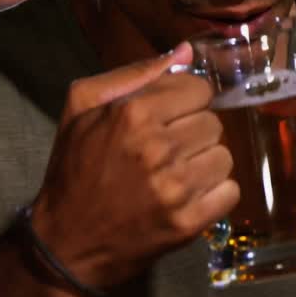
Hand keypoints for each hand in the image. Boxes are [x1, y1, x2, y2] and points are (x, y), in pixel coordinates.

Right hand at [28, 43, 238, 293]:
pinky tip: (188, 197)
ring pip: (224, 156)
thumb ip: (136, 73)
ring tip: (177, 174)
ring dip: (204, 164)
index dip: (186, 101)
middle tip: (168, 150)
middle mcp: (157, 148)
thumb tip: (187, 52)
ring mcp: (176, 188)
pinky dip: (214, 194)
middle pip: (213, 122)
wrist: (65, 244)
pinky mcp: (189, 223)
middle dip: (194, 132)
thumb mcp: (83, 108)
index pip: (199, 89)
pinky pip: (230, 192)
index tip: (170, 116)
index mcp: (132, 113)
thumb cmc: (74, 169)